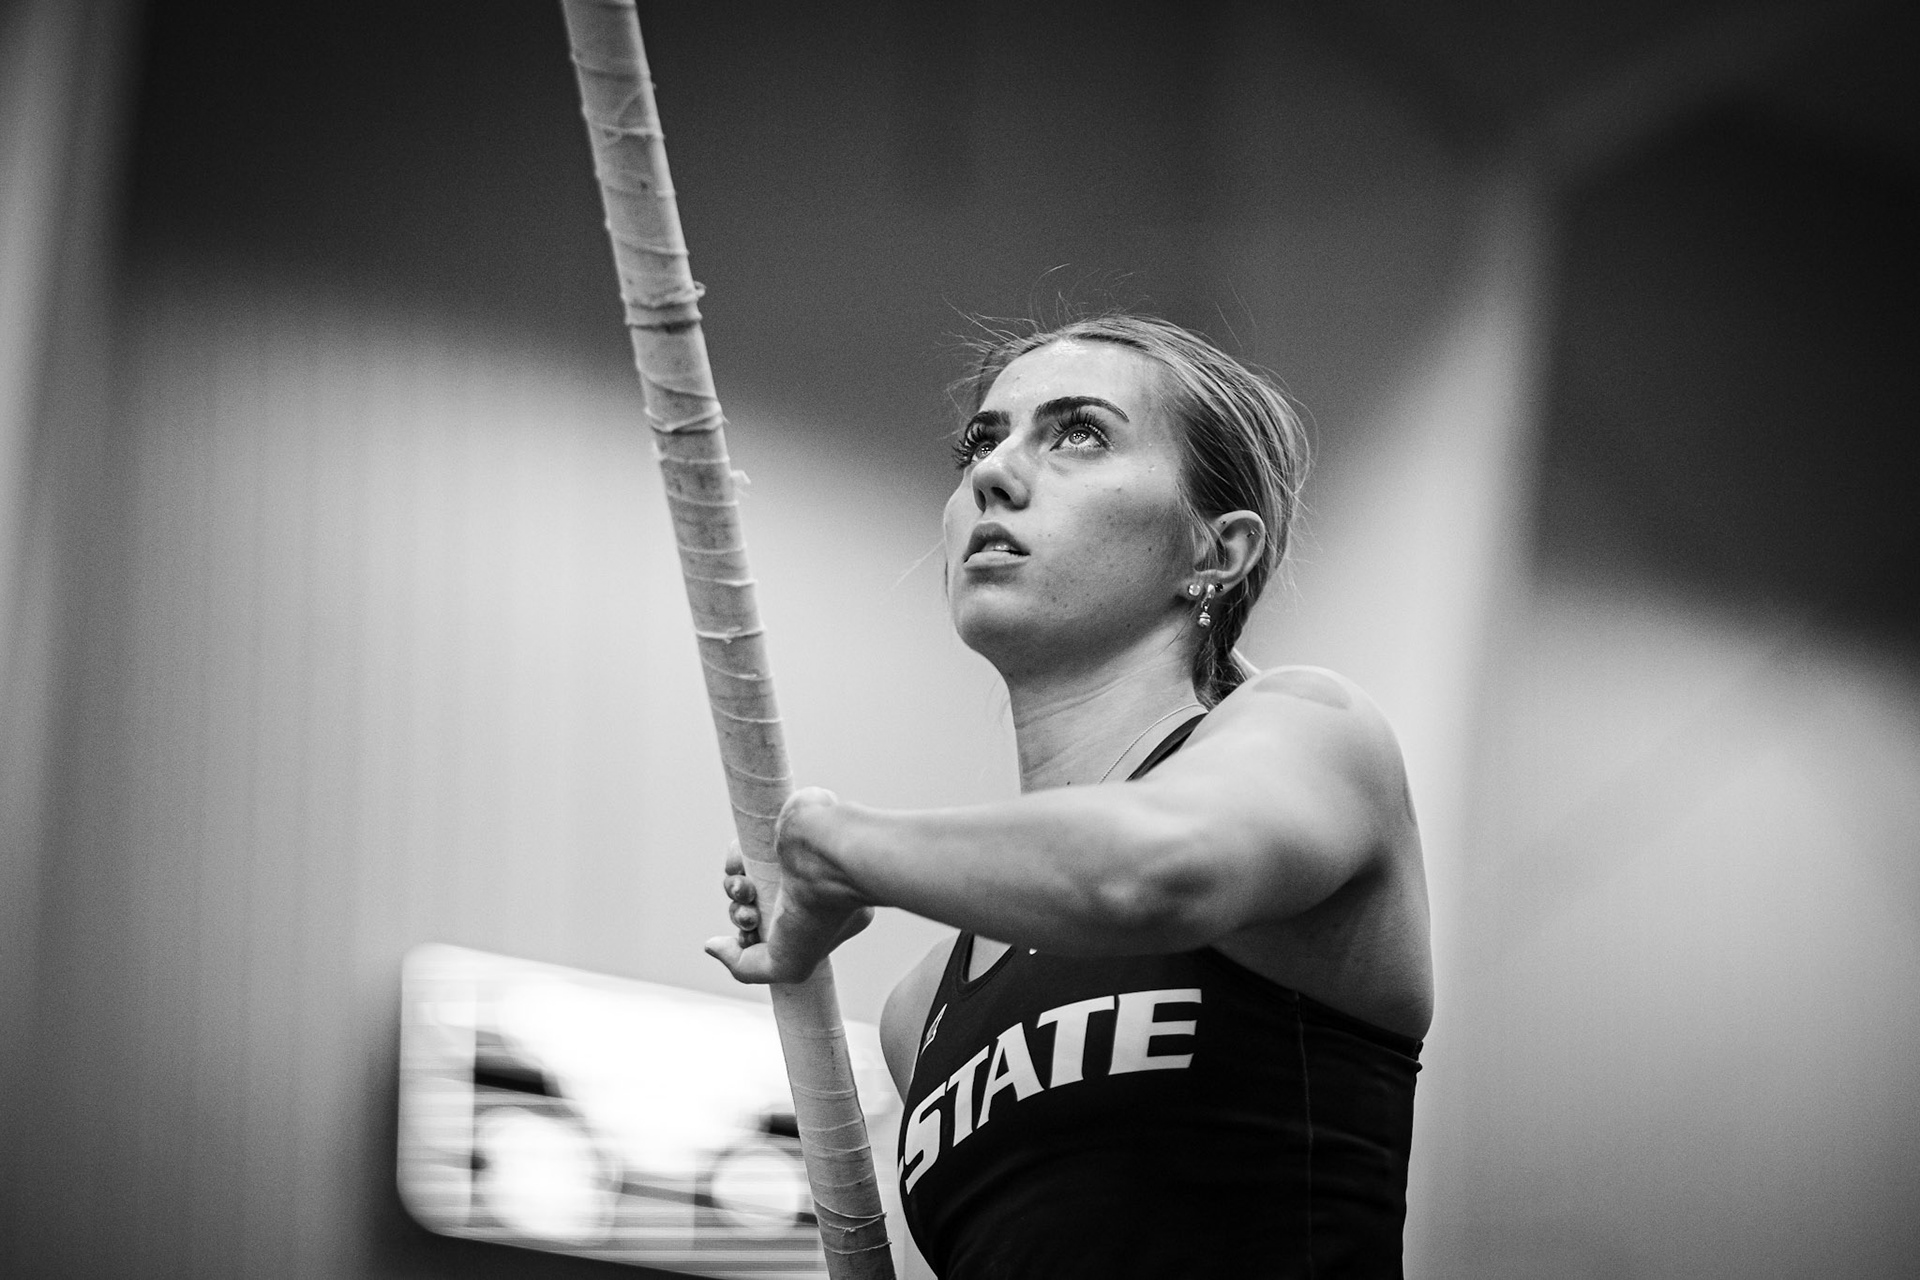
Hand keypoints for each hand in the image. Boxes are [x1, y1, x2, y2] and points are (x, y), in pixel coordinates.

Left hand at [704, 788, 873, 983]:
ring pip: (750, 879)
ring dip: (735, 891)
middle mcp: (810, 888)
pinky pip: (744, 851)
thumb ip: (746, 968)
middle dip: (743, 915)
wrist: (826, 855)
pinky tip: (739, 867)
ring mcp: (794, 861)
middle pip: (760, 906)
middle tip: (749, 915)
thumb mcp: (787, 966)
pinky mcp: (778, 834)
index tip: (750, 938)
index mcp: (823, 917)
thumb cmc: (819, 914)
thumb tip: (712, 945)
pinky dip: (734, 862)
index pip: (777, 932)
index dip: (753, 938)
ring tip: (743, 890)